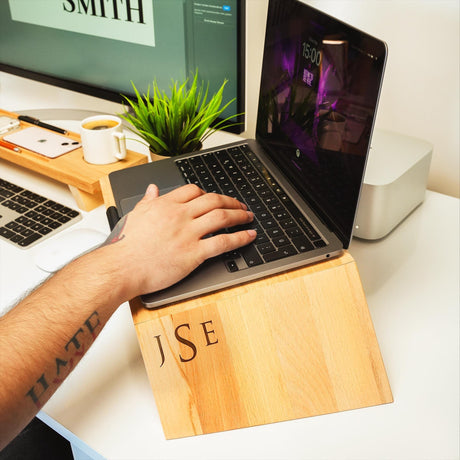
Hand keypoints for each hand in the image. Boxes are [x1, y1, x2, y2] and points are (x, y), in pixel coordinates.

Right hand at [104, 184, 255, 298]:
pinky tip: (249, 236)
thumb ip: (147, 201)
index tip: (215, 198)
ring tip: (248, 216)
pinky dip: (240, 238)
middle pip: (213, 200)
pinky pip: (223, 242)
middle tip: (239, 204)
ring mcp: (188, 233)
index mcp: (165, 205)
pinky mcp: (194, 253)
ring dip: (239, 215)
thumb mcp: (134, 215)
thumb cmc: (124, 245)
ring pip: (222, 217)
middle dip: (230, 201)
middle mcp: (180, 215)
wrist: (121, 267)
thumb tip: (152, 189)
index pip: (193, 190)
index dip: (208, 193)